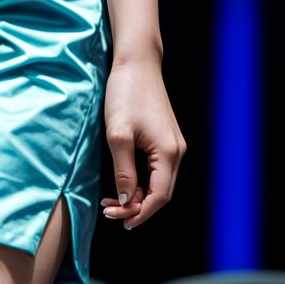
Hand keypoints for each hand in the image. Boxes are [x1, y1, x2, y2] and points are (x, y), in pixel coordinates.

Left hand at [99, 57, 185, 230]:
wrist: (136, 62)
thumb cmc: (126, 93)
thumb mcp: (117, 135)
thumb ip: (123, 171)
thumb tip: (126, 201)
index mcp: (169, 152)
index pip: (159, 197)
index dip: (140, 213)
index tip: (118, 221)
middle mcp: (176, 151)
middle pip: (160, 193)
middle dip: (135, 206)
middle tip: (108, 211)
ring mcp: (173, 145)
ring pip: (158, 182)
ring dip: (136, 194)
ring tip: (110, 200)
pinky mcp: (165, 138)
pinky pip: (156, 169)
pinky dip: (140, 181)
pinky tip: (122, 182)